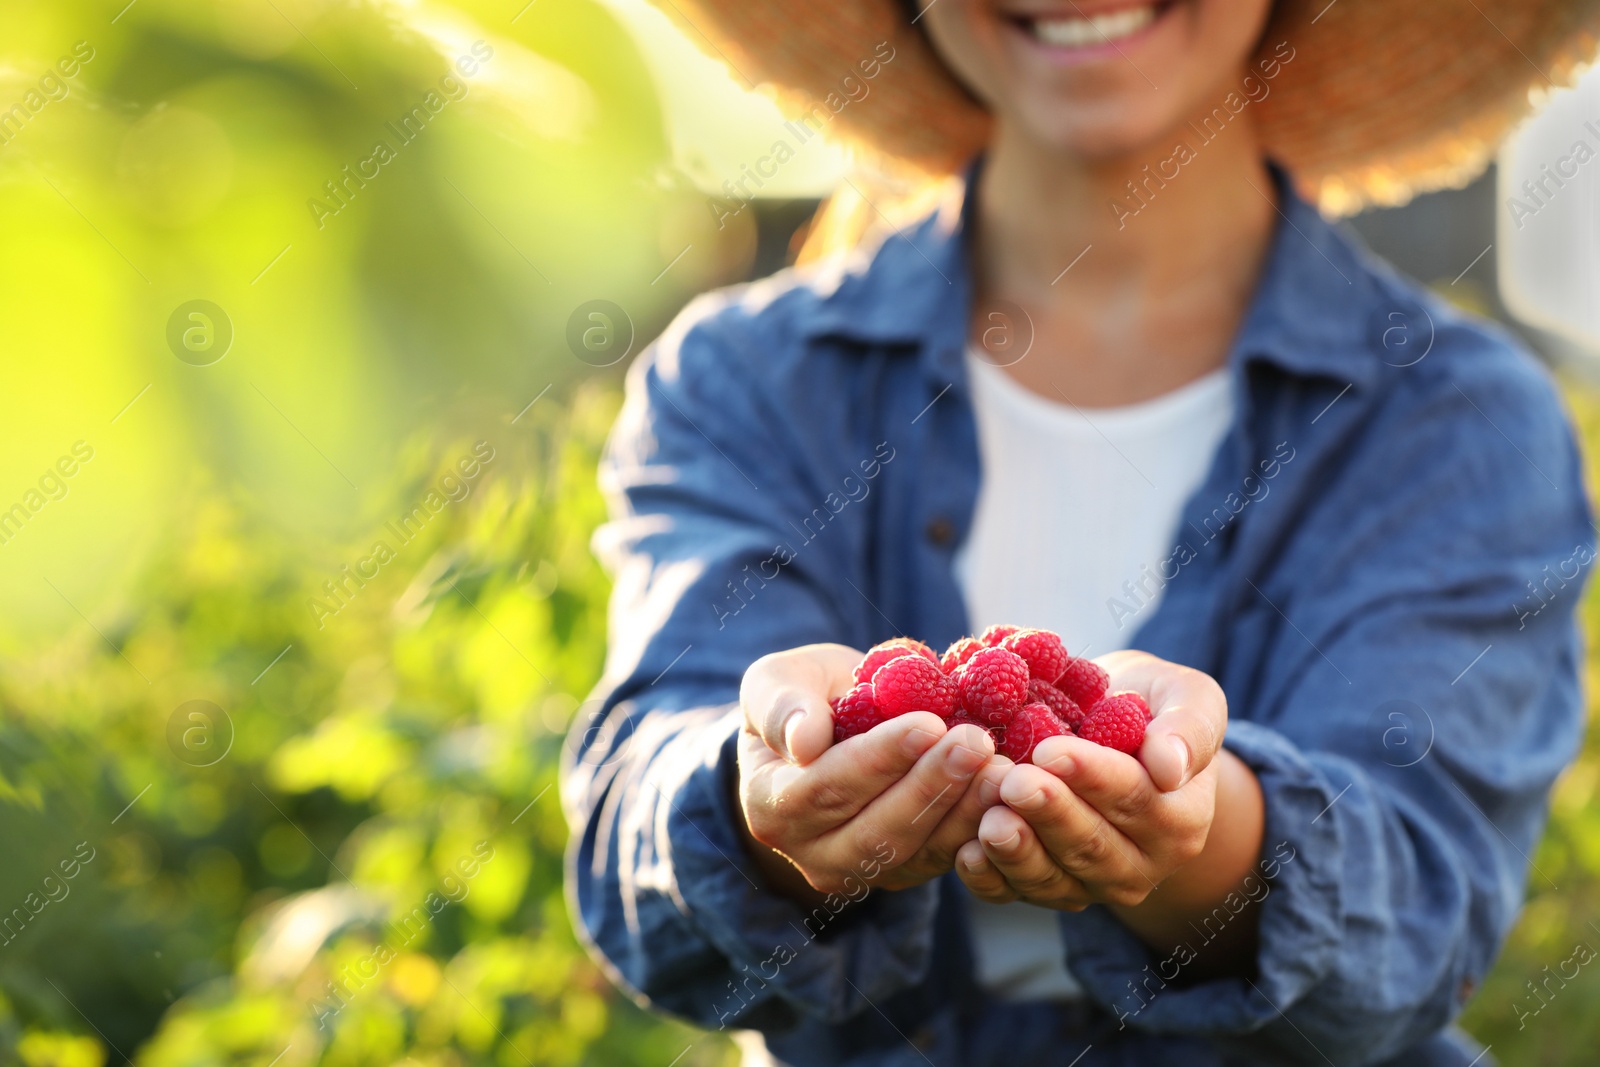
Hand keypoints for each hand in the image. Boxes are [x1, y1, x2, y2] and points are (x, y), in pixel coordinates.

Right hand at [735, 643, 1009, 901]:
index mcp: (771, 805)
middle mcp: (812, 852)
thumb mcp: (777, 683)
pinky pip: (943, 856)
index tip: (928, 723)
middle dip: (931, 786)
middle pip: (877, 829)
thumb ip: (781, 706)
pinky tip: (1008, 789)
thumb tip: (803, 741)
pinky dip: (978, 824)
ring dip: (964, 810)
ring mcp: (861, 871)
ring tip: (1003, 768)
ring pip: (917, 850)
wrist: (831, 729)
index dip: (879, 758)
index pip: (827, 787)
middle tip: (977, 743)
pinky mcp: (906, 872)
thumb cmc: (803, 697)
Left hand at [956, 651, 1260, 928]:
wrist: (1109, 732)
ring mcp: (1091, 884)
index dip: (1091, 776)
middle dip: (1049, 813)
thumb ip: (1189, 727)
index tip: (1050, 750)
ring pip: (1052, 876)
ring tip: (988, 820)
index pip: (1135, 798)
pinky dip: (989, 878)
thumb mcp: (1186, 697)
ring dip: (1017, 851)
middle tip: (1012, 782)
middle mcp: (1140, 863)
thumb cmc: (1146, 707)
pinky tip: (966, 853)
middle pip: (1090, 843)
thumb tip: (1172, 767)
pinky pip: (1015, 893)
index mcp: (1180, 817)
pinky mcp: (1046, 889)